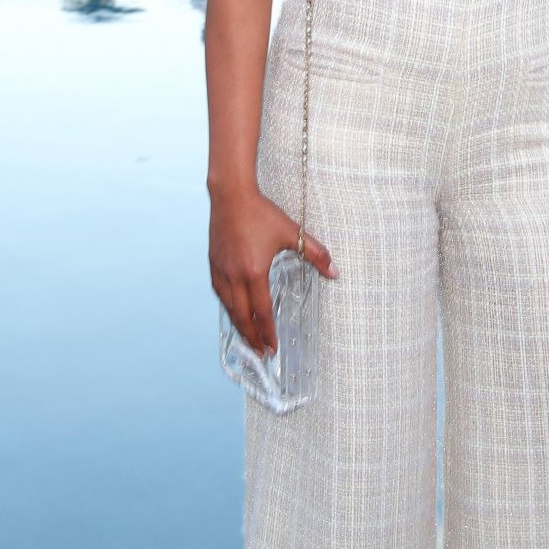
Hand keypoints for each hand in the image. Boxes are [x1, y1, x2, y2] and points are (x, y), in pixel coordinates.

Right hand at [209, 186, 336, 357]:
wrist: (230, 195)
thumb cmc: (262, 213)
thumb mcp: (292, 233)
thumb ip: (316, 253)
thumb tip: (335, 272)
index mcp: (254, 271)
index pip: (262, 311)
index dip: (268, 332)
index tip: (273, 347)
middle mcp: (235, 275)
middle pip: (243, 316)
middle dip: (252, 337)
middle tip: (260, 353)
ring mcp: (221, 270)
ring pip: (228, 307)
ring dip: (239, 326)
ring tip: (247, 338)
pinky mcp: (213, 264)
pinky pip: (219, 293)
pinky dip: (227, 308)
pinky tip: (233, 312)